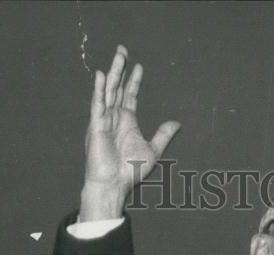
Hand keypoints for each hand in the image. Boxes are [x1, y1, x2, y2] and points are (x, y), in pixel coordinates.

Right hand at [80, 45, 180, 219]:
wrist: (115, 185)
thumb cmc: (130, 171)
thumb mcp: (153, 150)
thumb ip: (163, 135)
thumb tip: (177, 123)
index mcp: (127, 122)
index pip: (129, 96)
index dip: (134, 81)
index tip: (139, 67)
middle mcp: (114, 118)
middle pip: (117, 88)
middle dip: (121, 69)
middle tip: (123, 50)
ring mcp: (104, 120)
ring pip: (108, 91)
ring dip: (113, 73)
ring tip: (118, 56)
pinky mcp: (96, 126)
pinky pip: (97, 104)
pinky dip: (99, 90)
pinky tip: (102, 76)